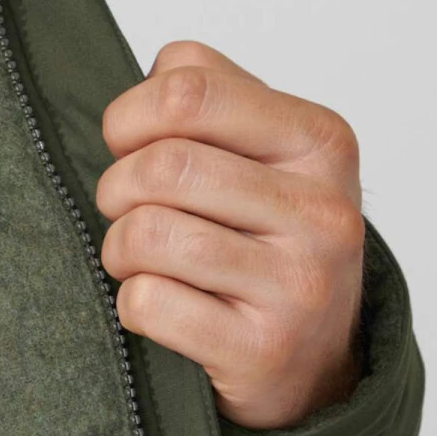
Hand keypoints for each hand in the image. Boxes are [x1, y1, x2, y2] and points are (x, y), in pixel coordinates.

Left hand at [96, 42, 364, 429]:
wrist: (315, 359)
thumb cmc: (265, 242)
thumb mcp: (263, 154)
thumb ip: (211, 95)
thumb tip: (152, 76)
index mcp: (319, 141)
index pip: (187, 91)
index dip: (128, 117)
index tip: (125, 144)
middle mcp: (321, 210)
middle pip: (160, 167)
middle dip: (115, 189)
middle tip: (126, 210)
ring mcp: (298, 284)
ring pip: (145, 234)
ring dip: (118, 250)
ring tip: (141, 260)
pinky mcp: (261, 349)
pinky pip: (146, 302)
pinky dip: (131, 303)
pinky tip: (163, 305)